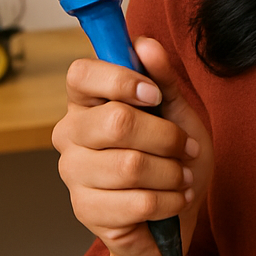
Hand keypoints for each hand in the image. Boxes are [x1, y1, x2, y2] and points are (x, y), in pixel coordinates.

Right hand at [52, 36, 213, 255]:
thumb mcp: (177, 110)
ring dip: (171, 172)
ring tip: (182, 176)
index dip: (121, 79)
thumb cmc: (172, 154)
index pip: (81, 74)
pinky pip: (136, 202)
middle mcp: (69, 134)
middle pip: (116, 122)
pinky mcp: (85, 211)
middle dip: (165, 136)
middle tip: (185, 146)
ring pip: (130, 166)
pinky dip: (169, 199)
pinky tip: (175, 198)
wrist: (177, 210)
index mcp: (87, 100)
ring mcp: (73, 173)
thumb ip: (162, 77)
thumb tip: (145, 44)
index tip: (153, 94)